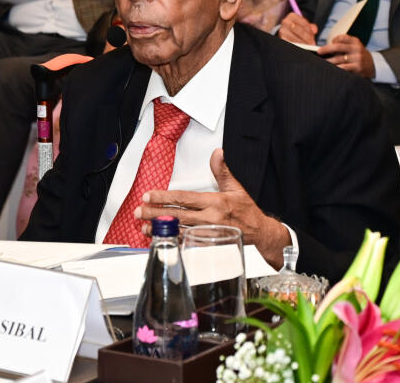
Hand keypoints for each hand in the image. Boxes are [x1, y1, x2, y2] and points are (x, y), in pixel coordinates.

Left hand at [137, 149, 290, 269]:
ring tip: (144, 225)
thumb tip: (217, 153)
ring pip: (179, 231)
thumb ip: (222, 170)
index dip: (165, 197)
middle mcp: (210, 219)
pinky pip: (186, 243)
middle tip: (139, 211)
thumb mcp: (236, 187)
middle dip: (156, 213)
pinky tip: (161, 237)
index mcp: (215, 202)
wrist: (260, 233)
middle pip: (177, 215)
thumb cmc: (246, 211)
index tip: (150, 196)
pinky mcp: (208, 245)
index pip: (184, 198)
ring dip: (160, 228)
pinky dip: (172, 240)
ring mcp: (208, 234)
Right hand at [278, 12, 317, 44]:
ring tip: (308, 46)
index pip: (304, 23)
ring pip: (295, 38)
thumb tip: (314, 30)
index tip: (314, 35)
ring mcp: (282, 30)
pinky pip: (291, 43)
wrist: (286, 31)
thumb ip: (311, 26)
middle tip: (312, 43)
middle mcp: (286, 22)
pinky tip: (302, 46)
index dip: (310, 30)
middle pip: (299, 30)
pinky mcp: (282, 38)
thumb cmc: (297, 27)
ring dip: (303, 43)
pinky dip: (298, 45)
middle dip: (307, 38)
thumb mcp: (304, 24)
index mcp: (292, 16)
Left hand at [319, 34, 374, 78]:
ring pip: (339, 59)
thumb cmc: (359, 55)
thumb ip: (344, 43)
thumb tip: (329, 46)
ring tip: (322, 63)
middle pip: (338, 47)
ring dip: (329, 61)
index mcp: (355, 41)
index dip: (334, 40)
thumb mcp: (355, 46)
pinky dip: (336, 68)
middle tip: (318, 51)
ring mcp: (357, 58)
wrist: (373, 66)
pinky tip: (331, 69)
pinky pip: (344, 68)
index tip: (330, 43)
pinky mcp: (358, 67)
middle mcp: (357, 48)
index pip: (342, 37)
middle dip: (326, 49)